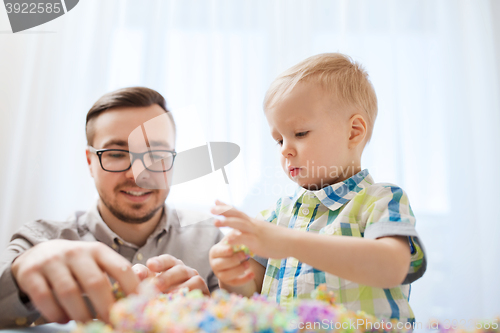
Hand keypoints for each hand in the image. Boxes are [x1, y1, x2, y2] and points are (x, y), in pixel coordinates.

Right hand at [11, 240, 138, 323]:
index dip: (132, 290)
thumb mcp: (98, 263)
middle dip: (106, 308)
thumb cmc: (78, 265)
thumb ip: (116, 276)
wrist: (39, 253)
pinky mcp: (31, 273)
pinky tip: (63, 320)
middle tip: (113, 325)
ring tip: (87, 325)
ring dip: (81, 314)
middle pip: (95, 283)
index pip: (121, 268)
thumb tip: (143, 297)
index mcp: (98, 250)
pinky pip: (44, 297)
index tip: (137, 309)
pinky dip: (55, 313)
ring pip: (69, 292)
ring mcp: (53, 261)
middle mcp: (77, 252)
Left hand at [132, 254, 208, 295]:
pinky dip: (190, 295)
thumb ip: (142, 275)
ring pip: (193, 279)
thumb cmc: (162, 294)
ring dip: (180, 288)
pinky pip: (200, 291)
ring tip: (168, 296)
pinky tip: (179, 301)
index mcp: (172, 266)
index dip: (159, 262)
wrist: (180, 311)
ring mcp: (197, 281)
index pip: (167, 260)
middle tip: (155, 285)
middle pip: (179, 269)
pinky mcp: (204, 293)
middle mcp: (186, 271)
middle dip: (167, 277)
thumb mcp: (150, 284)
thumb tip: (137, 273)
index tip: (150, 265)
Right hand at [208, 235, 254, 285]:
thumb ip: (234, 235)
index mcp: (215, 252)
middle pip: (220, 264)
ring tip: (248, 264)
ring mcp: (220, 274)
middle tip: (244, 255)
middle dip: (233, 260)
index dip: (224, 251)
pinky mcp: (228, 282)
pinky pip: (235, 283)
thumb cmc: (233, 246)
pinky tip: (252, 274)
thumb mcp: (232, 239)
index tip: (232, 249)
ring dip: (238, 270)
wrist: (234, 259)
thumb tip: (238, 230)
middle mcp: (214, 264)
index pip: (217, 252)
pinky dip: (244, 279)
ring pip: (226, 275)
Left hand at [210, 200, 292, 258]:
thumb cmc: (280, 239)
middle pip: (236, 214)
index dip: (226, 206)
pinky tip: (227, 240)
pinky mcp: (259, 242)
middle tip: (211, 208)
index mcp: (254, 222)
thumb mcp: (263, 233)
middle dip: (223, 211)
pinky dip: (236, 239)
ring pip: (240, 224)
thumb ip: (252, 232)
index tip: (215, 201)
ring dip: (227, 222)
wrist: (293, 241)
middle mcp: (253, 224)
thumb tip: (243, 234)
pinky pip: (246, 239)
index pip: (238, 211)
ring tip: (215, 222)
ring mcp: (256, 232)